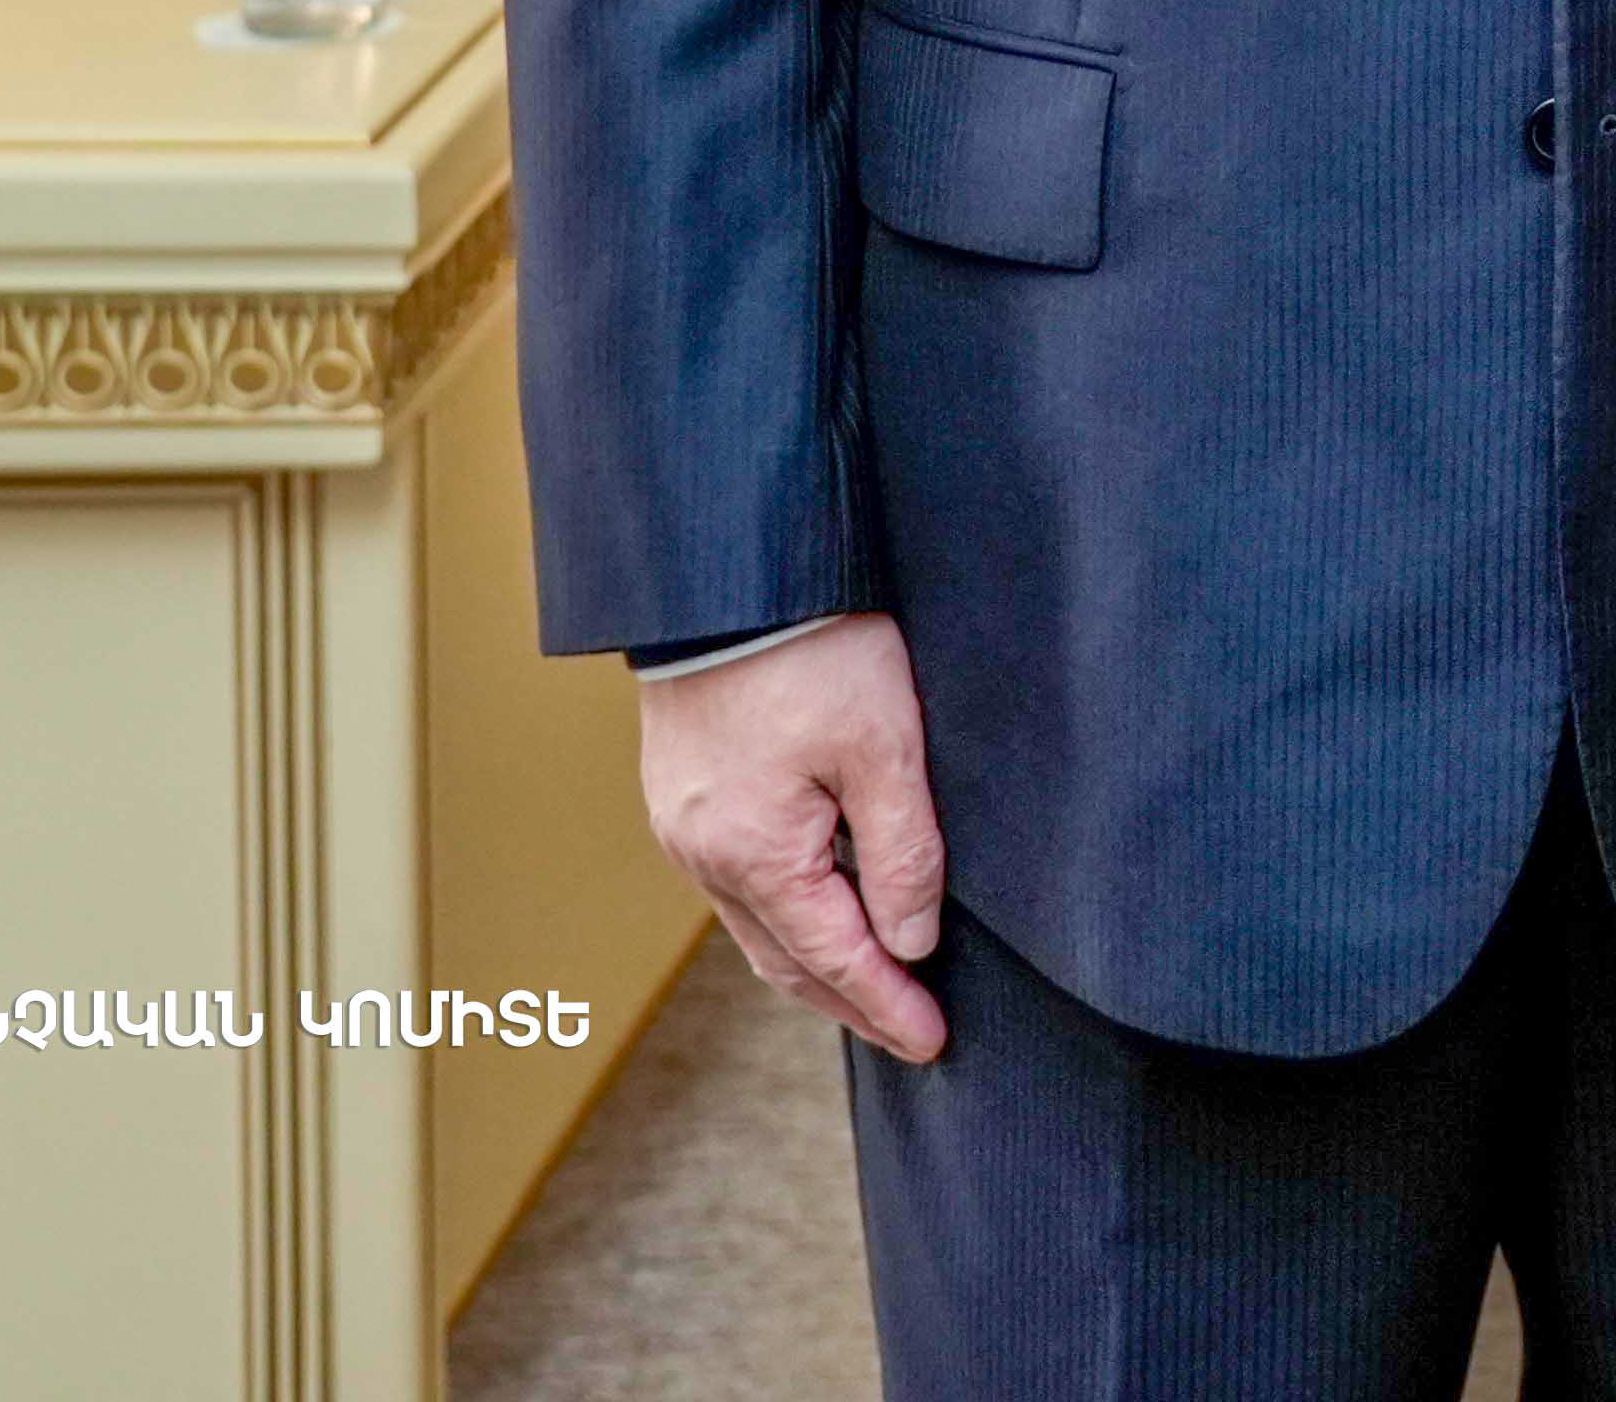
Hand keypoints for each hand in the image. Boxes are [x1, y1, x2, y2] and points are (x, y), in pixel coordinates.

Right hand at [638, 617, 951, 1063]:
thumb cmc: (813, 649)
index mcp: (754, 854)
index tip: (933, 1042)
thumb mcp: (884, 748)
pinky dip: (784, 914)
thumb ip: (902, 854)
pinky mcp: (682, 794)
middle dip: (850, 1001)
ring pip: (756, 925)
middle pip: (786, 959)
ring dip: (814, 963)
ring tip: (870, 988)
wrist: (728, 573)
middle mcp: (705, 855)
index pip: (835, 958)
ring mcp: (683, 826)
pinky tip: (818, 911)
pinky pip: (736, 883)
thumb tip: (911, 941)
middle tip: (908, 1032)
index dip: (888, 1004)